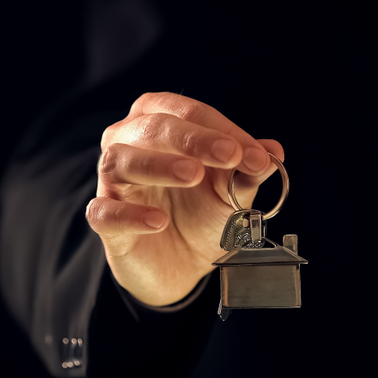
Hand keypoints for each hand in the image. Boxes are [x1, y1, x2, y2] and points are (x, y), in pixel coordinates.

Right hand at [86, 92, 283, 305]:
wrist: (182, 264)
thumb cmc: (201, 213)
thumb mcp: (231, 193)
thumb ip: (247, 172)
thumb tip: (273, 152)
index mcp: (160, 122)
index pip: (188, 113)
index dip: (222, 130)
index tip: (255, 154)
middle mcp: (128, 142)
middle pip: (152, 127)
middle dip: (192, 139)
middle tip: (229, 154)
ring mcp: (112, 181)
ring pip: (121, 160)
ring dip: (159, 165)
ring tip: (192, 174)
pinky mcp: (104, 218)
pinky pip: (106, 211)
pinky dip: (131, 215)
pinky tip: (158, 221)